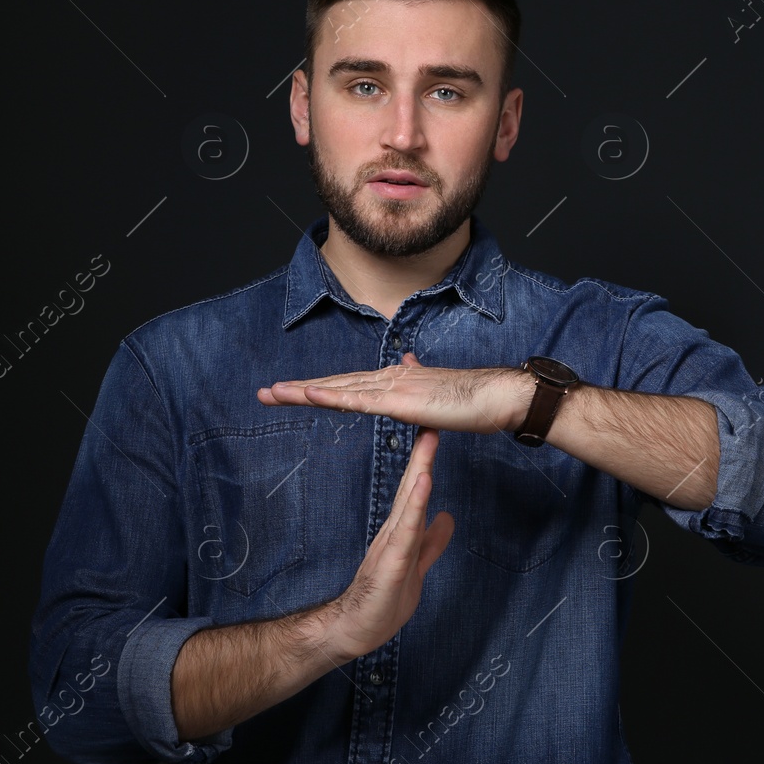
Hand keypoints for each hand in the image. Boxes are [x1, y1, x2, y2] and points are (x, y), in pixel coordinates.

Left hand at [258, 352, 533, 434]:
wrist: (499, 397)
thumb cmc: (474, 399)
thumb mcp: (437, 391)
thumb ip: (418, 379)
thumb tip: (407, 362)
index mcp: (395, 379)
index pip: (347, 384)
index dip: (317, 388)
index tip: (288, 392)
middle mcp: (389, 378)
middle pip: (335, 383)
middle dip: (297, 389)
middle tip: (264, 393)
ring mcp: (394, 388)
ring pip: (340, 389)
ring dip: (304, 391)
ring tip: (272, 393)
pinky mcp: (402, 402)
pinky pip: (360, 401)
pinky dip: (332, 396)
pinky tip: (309, 396)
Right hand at [322, 426, 454, 662]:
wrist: (352, 630)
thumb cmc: (381, 603)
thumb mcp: (416, 566)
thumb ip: (431, 542)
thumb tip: (447, 517)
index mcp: (401, 532)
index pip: (416, 491)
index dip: (426, 463)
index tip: (434, 434)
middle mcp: (395, 532)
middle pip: (412, 488)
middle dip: (423, 455)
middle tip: (431, 421)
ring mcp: (391, 546)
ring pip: (409, 502)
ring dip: (420, 470)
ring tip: (429, 441)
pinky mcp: (391, 563)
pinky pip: (406, 531)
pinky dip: (416, 505)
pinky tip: (424, 483)